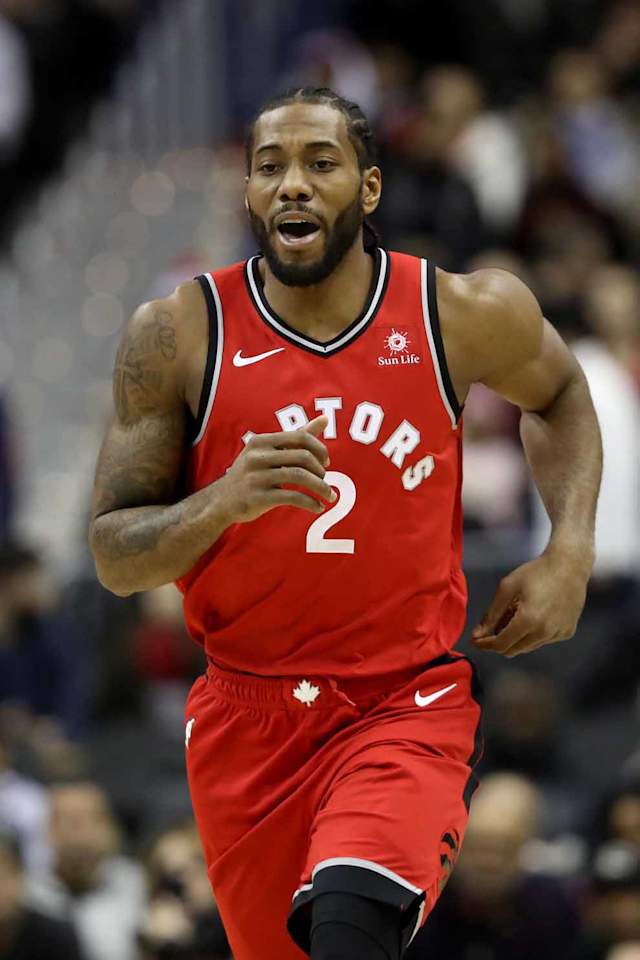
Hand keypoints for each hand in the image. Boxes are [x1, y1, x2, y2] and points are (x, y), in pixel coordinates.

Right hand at [219, 415, 335, 523]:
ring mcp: (257, 477)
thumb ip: (297, 437)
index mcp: (261, 441)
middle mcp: (258, 456)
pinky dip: (310, 503)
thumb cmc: (252, 473)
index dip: (319, 449)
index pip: (300, 437)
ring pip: (300, 477)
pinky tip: (317, 507)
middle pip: (303, 457)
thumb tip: (325, 419)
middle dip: (320, 470)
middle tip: (324, 480)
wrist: (221, 501)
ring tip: (329, 496)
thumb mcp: (269, 452)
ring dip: (321, 487)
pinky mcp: (258, 498)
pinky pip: (293, 497)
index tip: (326, 462)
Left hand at [471, 550, 587, 657]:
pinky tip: (533, 615)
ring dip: (516, 638)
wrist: (569, 565)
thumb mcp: (507, 588)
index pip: (501, 644)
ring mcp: (558, 634)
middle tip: (490, 629)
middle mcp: (545, 632)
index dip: (485, 645)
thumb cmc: (536, 572)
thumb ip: (491, 614)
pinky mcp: (567, 632)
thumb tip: (477, 634)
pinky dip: (533, 634)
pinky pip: (543, 641)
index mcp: (528, 620)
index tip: (476, 641)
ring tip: (514, 615)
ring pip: (528, 647)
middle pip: (513, 650)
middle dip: (498, 643)